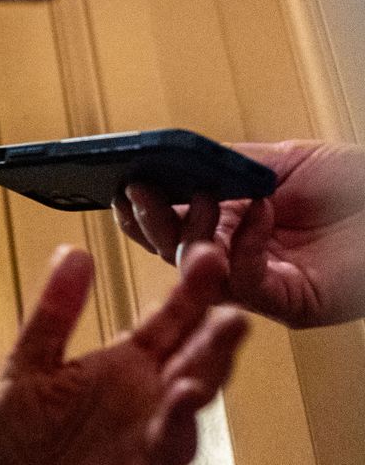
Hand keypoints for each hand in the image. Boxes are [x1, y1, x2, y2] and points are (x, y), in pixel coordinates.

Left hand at [0, 245, 247, 464]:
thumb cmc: (27, 426)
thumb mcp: (30, 363)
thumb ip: (54, 314)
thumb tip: (73, 251)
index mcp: (130, 367)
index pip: (171, 325)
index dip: (192, 294)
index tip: (210, 256)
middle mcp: (152, 409)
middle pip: (193, 375)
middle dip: (213, 350)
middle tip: (232, 319)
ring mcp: (147, 460)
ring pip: (178, 439)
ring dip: (183, 418)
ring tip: (186, 392)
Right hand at [115, 141, 364, 327]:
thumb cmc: (358, 185)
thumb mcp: (282, 160)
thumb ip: (227, 164)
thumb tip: (171, 160)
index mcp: (234, 225)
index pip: (169, 225)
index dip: (141, 210)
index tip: (124, 185)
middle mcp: (242, 258)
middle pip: (171, 254)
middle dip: (152, 223)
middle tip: (142, 195)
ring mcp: (263, 284)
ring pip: (198, 275)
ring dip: (191, 236)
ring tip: (203, 199)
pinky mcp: (289, 303)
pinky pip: (245, 285)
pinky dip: (244, 246)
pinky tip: (261, 212)